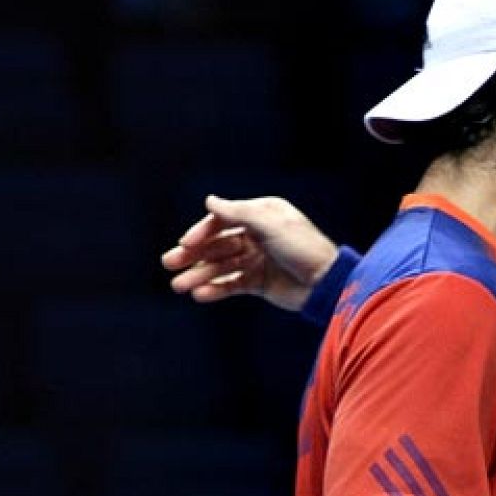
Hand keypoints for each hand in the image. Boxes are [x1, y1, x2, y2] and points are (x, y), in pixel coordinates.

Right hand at [162, 195, 339, 311]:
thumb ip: (237, 212)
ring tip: (179, 286)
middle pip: (217, 244)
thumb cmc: (303, 248)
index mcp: (261, 215)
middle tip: (169, 263)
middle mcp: (257, 235)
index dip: (202, 232)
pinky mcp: (260, 283)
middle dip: (193, 254)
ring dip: (199, 275)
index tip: (186, 243)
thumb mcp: (270, 224)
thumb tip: (209, 200)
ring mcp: (258, 260)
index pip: (223, 220)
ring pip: (221, 267)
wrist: (327, 283)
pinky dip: (216, 289)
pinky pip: (232, 285)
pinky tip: (200, 295)